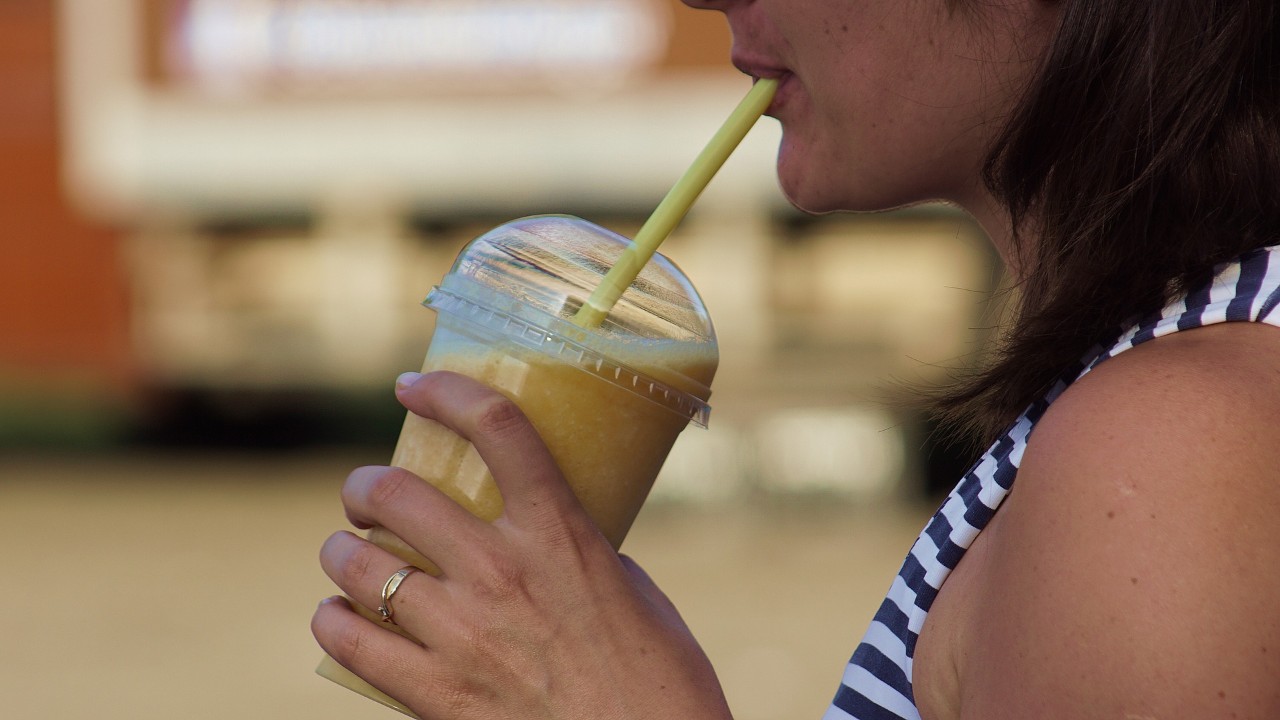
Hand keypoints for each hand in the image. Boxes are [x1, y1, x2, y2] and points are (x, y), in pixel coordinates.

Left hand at [312, 371, 732, 719]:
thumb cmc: (660, 680)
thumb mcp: (631, 590)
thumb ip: (578, 553)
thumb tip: (541, 537)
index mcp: (560, 533)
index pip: (497, 427)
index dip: (446, 392)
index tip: (414, 388)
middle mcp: (501, 570)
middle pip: (396, 492)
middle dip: (366, 486)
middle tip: (368, 495)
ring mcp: (461, 632)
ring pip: (358, 563)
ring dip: (343, 550)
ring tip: (350, 555)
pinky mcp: (434, 693)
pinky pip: (348, 637)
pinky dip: (334, 618)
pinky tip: (342, 615)